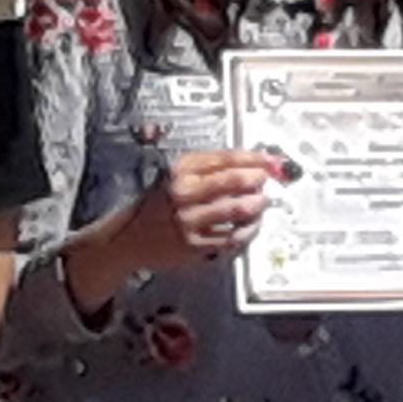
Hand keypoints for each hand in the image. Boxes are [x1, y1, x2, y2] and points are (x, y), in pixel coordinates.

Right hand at [135, 148, 281, 270]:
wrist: (134, 237)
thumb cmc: (162, 204)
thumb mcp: (178, 177)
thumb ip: (212, 167)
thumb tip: (253, 161)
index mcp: (180, 171)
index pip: (223, 158)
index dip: (251, 157)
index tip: (268, 159)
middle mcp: (183, 193)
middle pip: (232, 180)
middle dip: (256, 178)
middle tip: (266, 179)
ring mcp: (189, 220)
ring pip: (236, 209)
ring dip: (256, 204)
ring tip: (261, 201)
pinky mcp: (195, 244)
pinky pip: (232, 236)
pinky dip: (249, 230)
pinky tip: (252, 224)